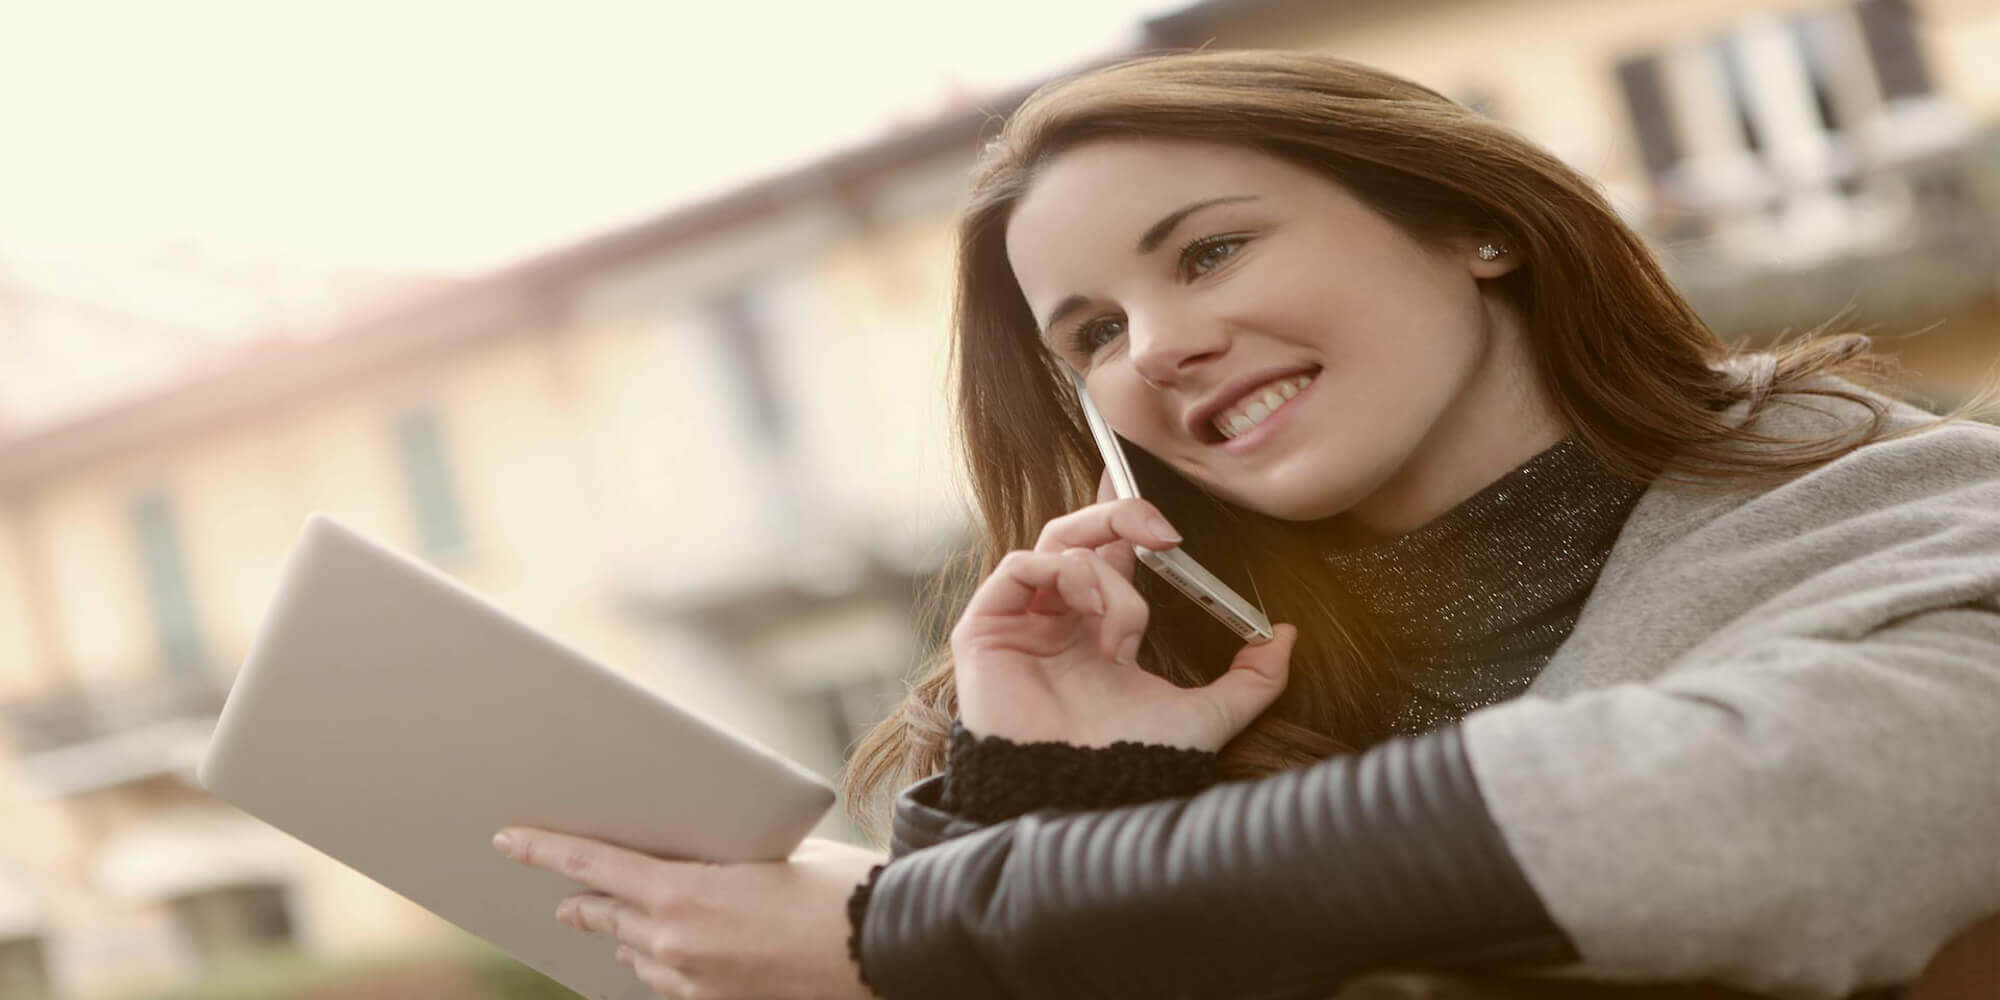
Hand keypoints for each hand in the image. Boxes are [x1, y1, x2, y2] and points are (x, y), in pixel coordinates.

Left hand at [492, 827, 885, 999]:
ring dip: (623, 934)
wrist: (881, 946)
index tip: (508, 839)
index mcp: (681, 893)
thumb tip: (700, 858)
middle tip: (561, 893)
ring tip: (615, 920)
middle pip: (603, 915)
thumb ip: (719, 859)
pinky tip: (668, 952)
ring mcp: (694, 981)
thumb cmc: (836, 886)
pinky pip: (668, 982)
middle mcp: (675, 942)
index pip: (591, 865)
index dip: (543, 851)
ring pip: (633, 955)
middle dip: (580, 901)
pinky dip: (660, 961)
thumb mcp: (771, 852)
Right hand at [949, 467, 1297, 751]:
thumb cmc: (1134, 762)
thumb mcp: (1210, 714)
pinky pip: (1018, 567)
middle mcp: (1057, 619)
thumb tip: (1288, 636)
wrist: (1085, 797)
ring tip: (1127, 625)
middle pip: (1079, 533)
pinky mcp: (985, 629)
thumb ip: (1254, 679)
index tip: (1171, 522)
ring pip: (1058, 547)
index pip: (1111, 551)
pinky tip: (1091, 611)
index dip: (1132, 520)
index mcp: (1098, 629)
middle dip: (1123, 518)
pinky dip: (1062, 573)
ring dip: (1105, 572)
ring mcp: (1020, 622)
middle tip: (1164, 532)